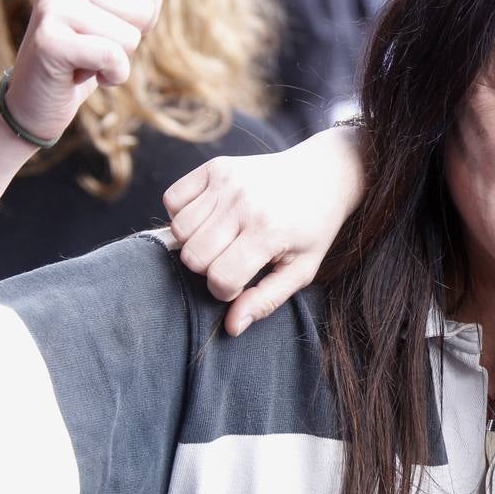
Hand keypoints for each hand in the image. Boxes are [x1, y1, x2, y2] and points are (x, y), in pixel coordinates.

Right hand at [2, 0, 165, 140]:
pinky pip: (113, 55)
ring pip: (130, 37)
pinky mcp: (49, 39)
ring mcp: (52, 4)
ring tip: (83, 60)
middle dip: (129, 41)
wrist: (35, 100)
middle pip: (145, 10)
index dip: (143, 16)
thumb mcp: (96, 0)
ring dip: (116, 61)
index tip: (109, 25)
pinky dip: (110, 76)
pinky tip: (82, 76)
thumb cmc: (77, 49)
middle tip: (93, 47)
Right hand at [163, 127, 365, 335]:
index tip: (241, 281)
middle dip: (208, 268)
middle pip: (193, 257)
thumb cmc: (313, 228)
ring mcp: (227, 181)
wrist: (322, 175)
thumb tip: (232, 327)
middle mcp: (243, 204)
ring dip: (193, 242)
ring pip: (178, 231)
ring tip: (221, 239)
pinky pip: (172, 199)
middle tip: (231, 259)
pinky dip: (182, 214)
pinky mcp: (215, 166)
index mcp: (268, 232)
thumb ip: (267, 300)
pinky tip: (208, 218)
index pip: (220, 279)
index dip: (226, 290)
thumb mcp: (302, 269)